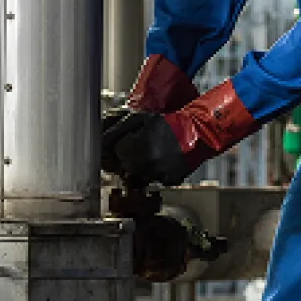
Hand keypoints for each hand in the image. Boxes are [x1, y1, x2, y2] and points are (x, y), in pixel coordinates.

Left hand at [102, 55, 197, 174]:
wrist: (199, 132)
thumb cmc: (169, 122)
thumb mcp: (140, 119)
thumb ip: (118, 130)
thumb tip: (100, 139)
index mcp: (139, 147)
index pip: (117, 152)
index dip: (121, 145)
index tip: (129, 139)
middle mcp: (148, 164)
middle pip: (125, 166)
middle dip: (129, 156)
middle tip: (142, 144)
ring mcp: (159, 175)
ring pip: (139, 175)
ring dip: (141, 165)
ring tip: (154, 150)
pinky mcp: (170, 181)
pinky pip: (154, 180)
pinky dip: (155, 172)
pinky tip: (163, 159)